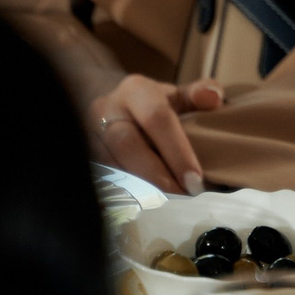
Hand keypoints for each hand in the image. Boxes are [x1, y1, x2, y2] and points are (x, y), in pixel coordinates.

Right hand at [89, 74, 224, 194]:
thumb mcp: (179, 95)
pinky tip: (144, 204)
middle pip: (128, 144)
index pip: (156, 118)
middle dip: (157, 175)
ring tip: (168, 203)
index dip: (177, 151)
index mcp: (135, 90)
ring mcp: (87, 134)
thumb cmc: (155, 106)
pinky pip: (100, 178)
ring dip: (140, 188)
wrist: (112, 108)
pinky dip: (124, 193)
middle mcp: (105, 109)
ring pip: (110, 165)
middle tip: (182, 196)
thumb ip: (199, 94)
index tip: (195, 179)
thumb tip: (213, 98)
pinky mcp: (81, 156)